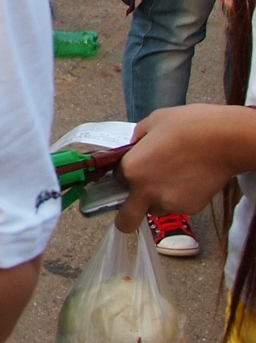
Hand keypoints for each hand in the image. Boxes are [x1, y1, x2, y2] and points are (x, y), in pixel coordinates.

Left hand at [114, 106, 255, 232]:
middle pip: (126, 220)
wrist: (225, 140)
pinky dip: (179, 198)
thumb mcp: (153, 122)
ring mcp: (169, 203)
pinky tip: (191, 180)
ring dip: (157, 199)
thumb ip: (138, 138)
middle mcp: (146, 191)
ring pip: (154, 209)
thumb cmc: (188, 125)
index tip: (135, 169)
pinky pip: (176, 207)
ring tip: (175, 178)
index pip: (116, 179)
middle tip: (136, 201)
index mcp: (132, 169)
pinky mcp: (190, 209)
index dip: (125, 173)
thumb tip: (135, 145)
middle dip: (126, 216)